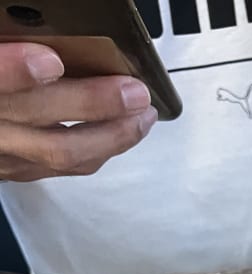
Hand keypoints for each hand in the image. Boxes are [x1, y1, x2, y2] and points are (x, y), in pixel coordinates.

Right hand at [0, 42, 157, 180]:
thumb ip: (5, 46)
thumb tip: (38, 30)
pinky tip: (122, 132)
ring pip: (58, 152)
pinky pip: (63, 167)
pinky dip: (99, 149)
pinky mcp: (16, 171)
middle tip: (131, 91)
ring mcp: (3, 154)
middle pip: (34, 116)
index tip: (50, 61)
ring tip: (141, 115)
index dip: (13, 71)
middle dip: (91, 104)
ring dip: (110, 136)